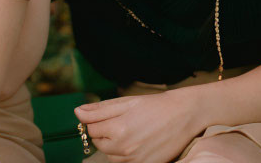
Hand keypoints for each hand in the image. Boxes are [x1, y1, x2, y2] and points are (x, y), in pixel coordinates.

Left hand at [74, 89, 204, 162]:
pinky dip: (126, 155)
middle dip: (104, 134)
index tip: (107, 116)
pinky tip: (137, 142)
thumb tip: (77, 112)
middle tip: (121, 122)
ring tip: (131, 132)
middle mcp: (125, 148)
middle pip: (99, 145)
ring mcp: (135, 160)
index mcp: (117, 129)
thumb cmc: (153, 106)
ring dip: (114, 146)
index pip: (91, 129)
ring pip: (111, 157)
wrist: (183, 115)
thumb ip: (98, 110)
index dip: (95, 121)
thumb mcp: (124, 102)